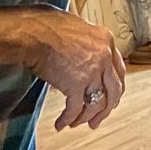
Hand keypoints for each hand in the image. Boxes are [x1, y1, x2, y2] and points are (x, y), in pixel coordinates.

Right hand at [20, 9, 126, 127]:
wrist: (31, 33)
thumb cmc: (45, 25)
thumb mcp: (76, 27)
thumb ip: (86, 43)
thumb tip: (82, 55)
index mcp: (106, 40)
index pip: (119, 71)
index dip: (114, 89)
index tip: (109, 99)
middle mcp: (104, 56)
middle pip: (114, 91)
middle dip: (105, 109)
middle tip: (96, 120)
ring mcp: (92, 71)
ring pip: (97, 103)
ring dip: (86, 117)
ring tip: (76, 124)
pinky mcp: (76, 84)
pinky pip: (75, 108)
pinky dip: (68, 119)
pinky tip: (61, 124)